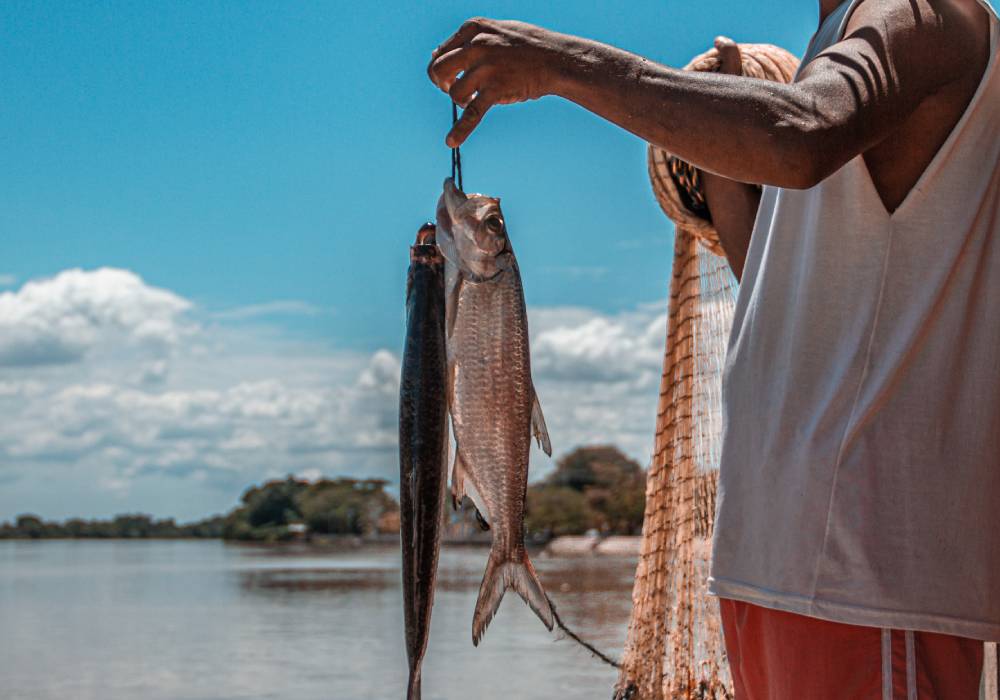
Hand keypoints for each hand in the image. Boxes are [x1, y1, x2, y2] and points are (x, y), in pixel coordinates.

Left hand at [427, 18, 568, 146]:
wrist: (557, 59)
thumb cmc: (528, 46)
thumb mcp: (495, 31)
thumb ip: (468, 39)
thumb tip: (436, 53)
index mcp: (473, 28)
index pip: (441, 52)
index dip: (443, 70)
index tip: (453, 79)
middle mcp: (476, 45)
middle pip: (439, 70)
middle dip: (443, 85)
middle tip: (457, 91)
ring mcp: (486, 67)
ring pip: (454, 93)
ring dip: (461, 101)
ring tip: (476, 99)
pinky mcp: (496, 89)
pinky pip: (472, 112)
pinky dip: (460, 130)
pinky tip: (452, 141)